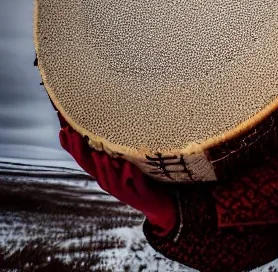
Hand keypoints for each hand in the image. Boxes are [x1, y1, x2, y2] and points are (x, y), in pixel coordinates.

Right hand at [59, 124, 177, 234]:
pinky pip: (134, 185)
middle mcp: (109, 183)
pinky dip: (131, 175)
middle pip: (91, 168)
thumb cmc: (138, 183)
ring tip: (99, 154)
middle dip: (81, 151)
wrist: (157, 206)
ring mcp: (123, 191)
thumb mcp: (123, 166)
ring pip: (109, 179)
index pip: (82, 159)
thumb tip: (104, 132)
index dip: (71, 147)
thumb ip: (113, 152)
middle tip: (74, 134)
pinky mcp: (139, 196)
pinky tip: (129, 166)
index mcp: (104, 175)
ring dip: (104, 167)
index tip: (63, 130)